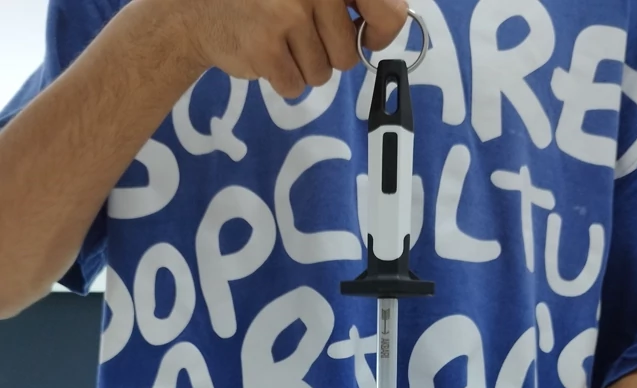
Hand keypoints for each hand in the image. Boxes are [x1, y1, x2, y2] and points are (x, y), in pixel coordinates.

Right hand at [172, 0, 407, 96]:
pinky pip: (296, 86)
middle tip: (298, 31)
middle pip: (349, 54)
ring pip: (323, 73)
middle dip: (327, 53)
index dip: (382, 30)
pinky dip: (282, 78)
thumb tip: (394, 21)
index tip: (367, 34)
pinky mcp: (267, 48)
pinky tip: (263, 51)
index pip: (387, 9)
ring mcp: (288, 15)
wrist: (197, 6)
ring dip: (303, 66)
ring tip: (278, 38)